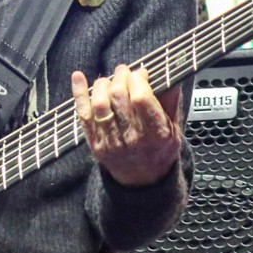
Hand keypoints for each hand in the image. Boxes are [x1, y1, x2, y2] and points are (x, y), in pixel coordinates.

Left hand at [71, 65, 182, 186]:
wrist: (142, 180)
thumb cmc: (159, 149)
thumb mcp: (174, 128)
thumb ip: (171, 101)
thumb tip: (171, 74)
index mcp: (156, 134)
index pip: (141, 98)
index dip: (138, 79)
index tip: (141, 73)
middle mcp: (133, 139)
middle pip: (118, 96)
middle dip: (121, 77)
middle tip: (125, 72)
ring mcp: (111, 142)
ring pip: (100, 103)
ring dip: (103, 84)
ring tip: (110, 81)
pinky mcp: (95, 143)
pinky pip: (83, 114)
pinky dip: (79, 93)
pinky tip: (79, 77)